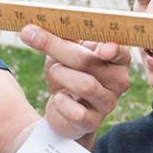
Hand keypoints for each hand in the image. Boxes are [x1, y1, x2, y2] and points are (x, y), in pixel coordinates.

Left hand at [20, 24, 130, 147]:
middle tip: (30, 35)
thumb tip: (30, 31)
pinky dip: (60, 101)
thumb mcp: (64, 51)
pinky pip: (75, 110)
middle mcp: (119, 81)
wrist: (63, 110)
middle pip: (89, 61)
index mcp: (117, 59)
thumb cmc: (68, 73)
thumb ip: (57, 38)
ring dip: (60, 74)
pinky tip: (59, 99)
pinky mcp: (93, 122)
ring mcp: (108, 103)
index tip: (102, 50)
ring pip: (84, 85)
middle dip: (57, 48)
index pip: (121, 52)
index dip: (113, 50)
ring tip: (55, 72)